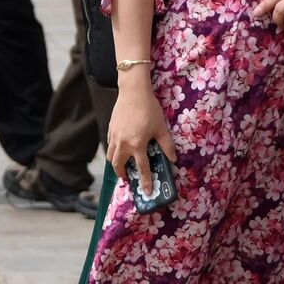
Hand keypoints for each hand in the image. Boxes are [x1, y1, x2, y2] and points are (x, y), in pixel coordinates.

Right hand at [107, 81, 176, 203]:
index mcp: (137, 145)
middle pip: (119, 166)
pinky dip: (113, 150)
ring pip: (111, 156)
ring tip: (122, 165)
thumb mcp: (161, 128)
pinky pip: (109, 145)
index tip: (146, 192)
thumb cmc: (149, 109)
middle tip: (129, 178)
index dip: (145, 181)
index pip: (142, 168)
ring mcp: (115, 137)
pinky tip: (120, 148)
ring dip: (116, 164)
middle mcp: (123, 144)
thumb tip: (173, 159)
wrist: (133, 92)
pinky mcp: (111, 129)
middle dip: (123, 174)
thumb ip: (167, 145)